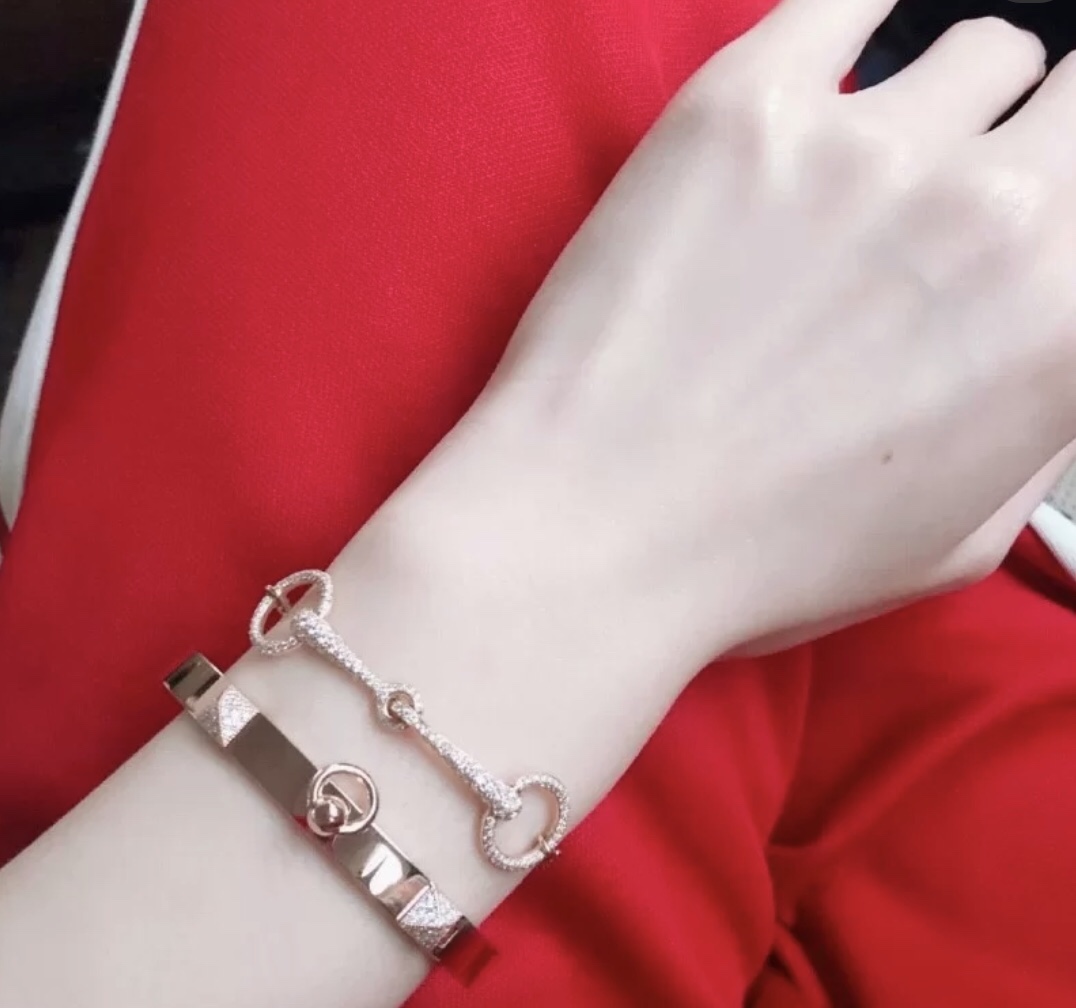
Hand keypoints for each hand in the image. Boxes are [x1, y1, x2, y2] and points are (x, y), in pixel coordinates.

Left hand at [385, 1, 1075, 657]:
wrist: (596, 526)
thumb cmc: (763, 556)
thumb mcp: (955, 536)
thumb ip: (1040, 416)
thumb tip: (1052, 329)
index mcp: (1064, 323)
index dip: (1065, 195)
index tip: (1036, 202)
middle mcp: (993, 214)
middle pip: (1075, 91)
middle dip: (1037, 134)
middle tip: (963, 189)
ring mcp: (865, 146)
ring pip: (975, 51)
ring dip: (939, 105)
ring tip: (866, 170)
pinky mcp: (744, 106)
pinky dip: (855, 26)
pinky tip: (825, 83)